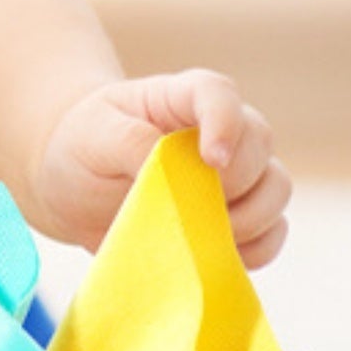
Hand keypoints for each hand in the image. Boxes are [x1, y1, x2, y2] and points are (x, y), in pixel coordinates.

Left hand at [28, 69, 290, 263]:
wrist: (74, 185)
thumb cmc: (85, 147)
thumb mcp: (94, 135)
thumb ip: (134, 144)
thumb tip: (178, 175)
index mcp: (185, 98)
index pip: (220, 95)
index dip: (224, 125)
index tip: (211, 160)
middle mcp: (223, 131)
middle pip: (259, 146)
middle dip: (230, 182)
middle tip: (185, 207)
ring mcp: (238, 175)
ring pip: (276, 190)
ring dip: (249, 219)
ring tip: (199, 234)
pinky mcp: (238, 218)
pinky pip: (272, 234)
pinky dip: (255, 249)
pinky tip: (215, 255)